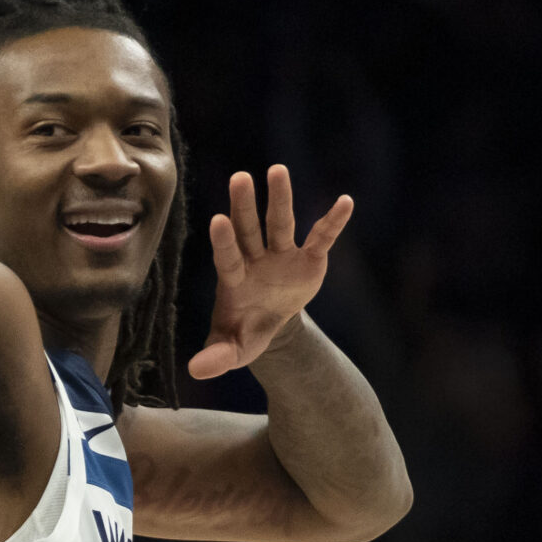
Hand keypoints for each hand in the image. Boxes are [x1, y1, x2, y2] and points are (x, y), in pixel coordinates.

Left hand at [188, 166, 352, 378]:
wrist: (268, 325)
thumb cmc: (244, 333)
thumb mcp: (233, 350)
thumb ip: (216, 357)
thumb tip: (195, 371)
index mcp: (234, 279)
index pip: (228, 257)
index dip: (224, 241)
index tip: (218, 220)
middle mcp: (255, 259)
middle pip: (249, 229)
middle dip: (244, 206)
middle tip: (240, 177)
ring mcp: (281, 255)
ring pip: (280, 223)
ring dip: (280, 198)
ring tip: (277, 170)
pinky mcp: (308, 258)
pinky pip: (321, 236)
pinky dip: (333, 221)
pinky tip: (345, 202)